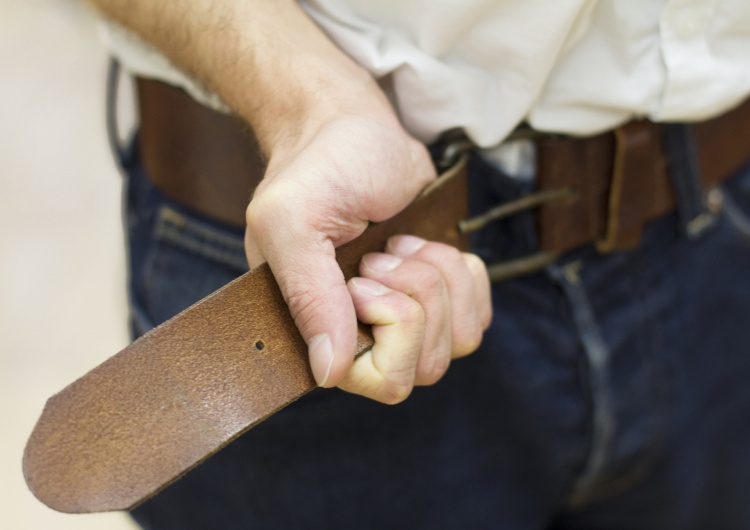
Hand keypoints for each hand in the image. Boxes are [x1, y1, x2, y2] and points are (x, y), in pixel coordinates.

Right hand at [245, 114, 491, 402]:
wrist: (351, 129)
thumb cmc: (318, 170)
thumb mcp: (293, 221)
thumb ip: (308, 295)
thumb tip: (328, 372)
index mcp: (317, 331)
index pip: (381, 380)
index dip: (390, 327)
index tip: (363, 277)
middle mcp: (363, 336)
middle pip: (429, 364)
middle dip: (418, 294)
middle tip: (383, 252)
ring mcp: (408, 320)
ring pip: (460, 341)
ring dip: (439, 279)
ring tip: (401, 243)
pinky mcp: (441, 297)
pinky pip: (477, 316)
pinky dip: (464, 274)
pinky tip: (429, 245)